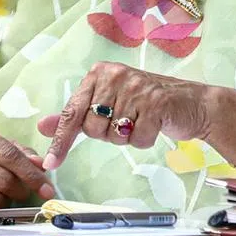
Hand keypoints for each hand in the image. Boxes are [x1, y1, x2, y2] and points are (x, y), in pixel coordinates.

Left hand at [37, 61, 213, 169]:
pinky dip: (145, 139)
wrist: (192, 103)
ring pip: (114, 136)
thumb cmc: (146, 104)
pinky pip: (138, 139)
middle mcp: (115, 75)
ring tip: (141, 120)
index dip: (61, 139)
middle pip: (93, 129)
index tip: (49, 162)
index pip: (72, 111)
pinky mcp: (156, 103)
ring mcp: (136, 88)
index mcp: (99, 73)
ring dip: (127, 137)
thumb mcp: (107, 102)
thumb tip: (43, 125)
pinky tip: (154, 124)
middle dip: (107, 134)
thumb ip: (76, 114)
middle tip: (125, 120)